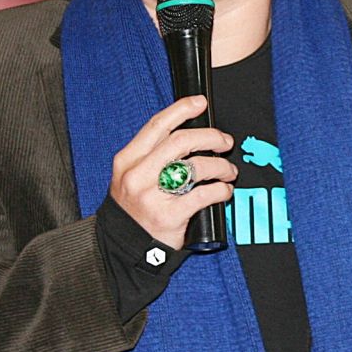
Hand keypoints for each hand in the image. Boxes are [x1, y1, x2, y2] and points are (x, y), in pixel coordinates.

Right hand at [108, 95, 236, 249]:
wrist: (123, 247)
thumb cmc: (134, 208)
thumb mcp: (131, 176)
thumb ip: (153, 155)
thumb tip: (192, 134)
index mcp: (127, 160)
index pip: (157, 126)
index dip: (182, 110)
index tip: (201, 103)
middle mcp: (138, 175)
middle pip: (181, 141)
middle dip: (211, 137)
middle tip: (225, 142)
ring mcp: (152, 196)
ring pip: (196, 166)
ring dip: (221, 166)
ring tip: (228, 171)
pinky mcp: (169, 216)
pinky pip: (204, 194)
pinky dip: (221, 190)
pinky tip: (224, 191)